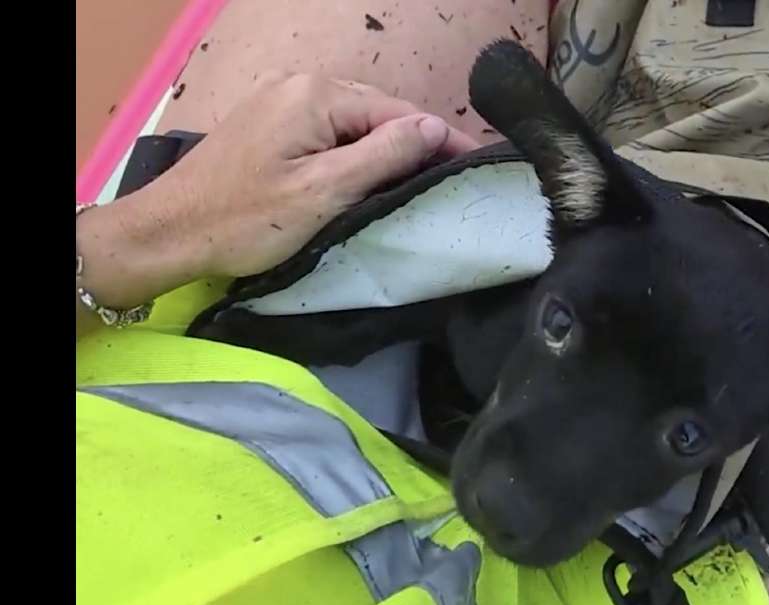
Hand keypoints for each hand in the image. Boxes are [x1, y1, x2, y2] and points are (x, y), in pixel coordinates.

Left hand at [76, 73, 477, 322]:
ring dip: (385, 152)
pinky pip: (327, 131)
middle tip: (452, 185)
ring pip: (353, 124)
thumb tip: (434, 127)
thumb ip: (383, 155)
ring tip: (419, 187)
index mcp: (316, 95)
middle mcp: (298, 84)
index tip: (477, 168)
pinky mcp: (268, 123)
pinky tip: (369, 180)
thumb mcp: (325, 192)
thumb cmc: (246, 220)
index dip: (441, 142)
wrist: (170, 233)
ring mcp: (279, 100)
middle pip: (377, 114)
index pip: (398, 113)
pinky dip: (354, 154)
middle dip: (415, 146)